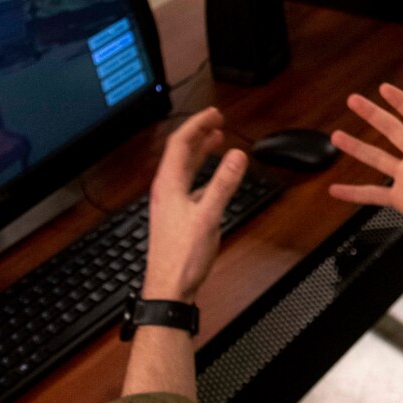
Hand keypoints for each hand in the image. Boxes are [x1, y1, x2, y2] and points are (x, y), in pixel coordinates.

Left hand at [142, 108, 246, 303]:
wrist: (167, 289)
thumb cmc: (182, 257)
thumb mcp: (208, 216)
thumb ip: (224, 184)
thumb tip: (236, 155)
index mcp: (168, 185)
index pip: (180, 144)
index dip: (197, 125)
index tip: (214, 113)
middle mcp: (165, 191)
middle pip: (180, 153)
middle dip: (198, 134)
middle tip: (216, 121)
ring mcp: (169, 204)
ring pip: (184, 168)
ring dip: (199, 151)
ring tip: (215, 140)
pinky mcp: (175, 216)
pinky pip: (188, 184)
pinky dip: (202, 172)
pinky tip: (213, 178)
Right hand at [328, 83, 402, 256]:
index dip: (402, 103)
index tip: (384, 88)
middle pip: (393, 131)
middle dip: (373, 115)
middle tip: (353, 100)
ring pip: (378, 159)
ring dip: (358, 148)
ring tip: (336, 136)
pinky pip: (374, 194)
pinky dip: (355, 193)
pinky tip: (336, 190)